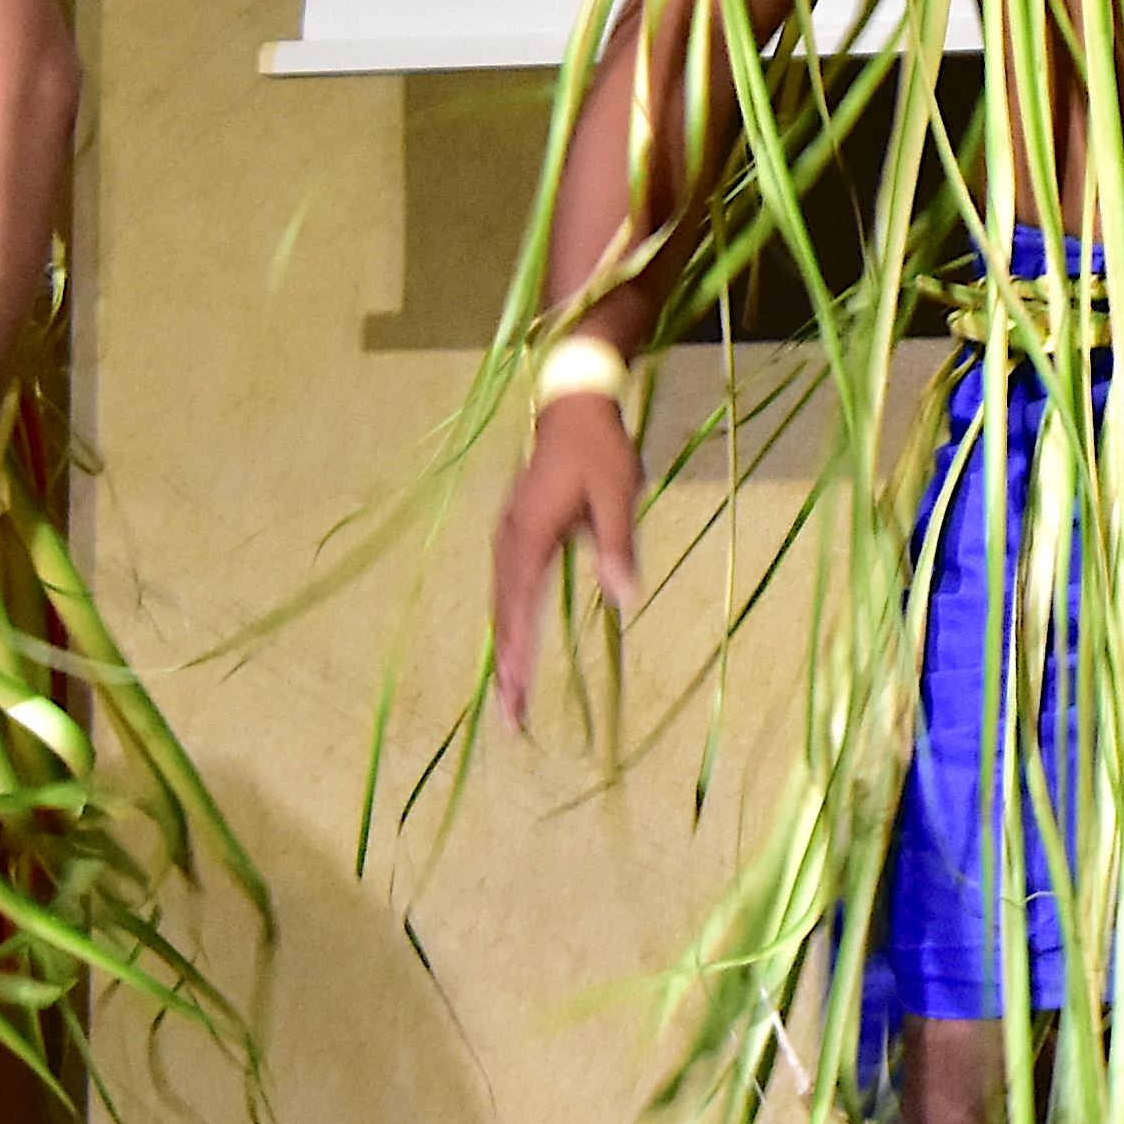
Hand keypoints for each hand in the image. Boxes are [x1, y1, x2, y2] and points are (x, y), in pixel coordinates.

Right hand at [491, 396, 641, 729]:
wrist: (572, 403)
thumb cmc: (600, 449)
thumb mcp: (617, 493)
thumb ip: (617, 544)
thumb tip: (624, 597)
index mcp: (530, 535)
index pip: (519, 607)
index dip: (517, 654)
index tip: (516, 694)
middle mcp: (509, 539)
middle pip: (502, 615)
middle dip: (505, 669)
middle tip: (509, 720)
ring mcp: (507, 535)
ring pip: (500, 603)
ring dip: (504, 650)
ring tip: (509, 696)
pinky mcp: (515, 532)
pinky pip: (505, 587)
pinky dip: (506, 622)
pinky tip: (513, 645)